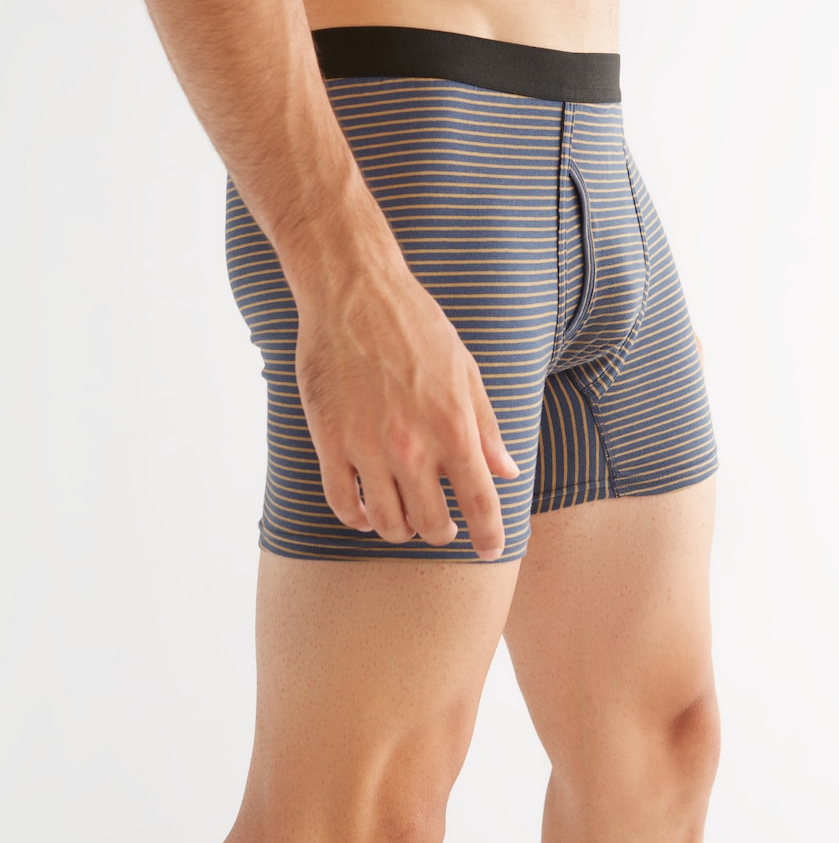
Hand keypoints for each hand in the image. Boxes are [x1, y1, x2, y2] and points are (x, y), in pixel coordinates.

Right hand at [294, 262, 518, 559]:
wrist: (353, 292)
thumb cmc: (416, 325)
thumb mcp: (466, 371)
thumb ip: (486, 427)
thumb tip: (506, 471)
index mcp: (453, 427)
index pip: (480, 503)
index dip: (489, 535)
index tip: (489, 550)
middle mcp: (411, 446)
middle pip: (431, 524)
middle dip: (442, 534)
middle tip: (444, 529)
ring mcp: (366, 447)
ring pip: (386, 522)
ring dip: (399, 530)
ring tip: (405, 520)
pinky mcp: (329, 441)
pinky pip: (341, 502)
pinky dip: (356, 517)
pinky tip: (366, 511)